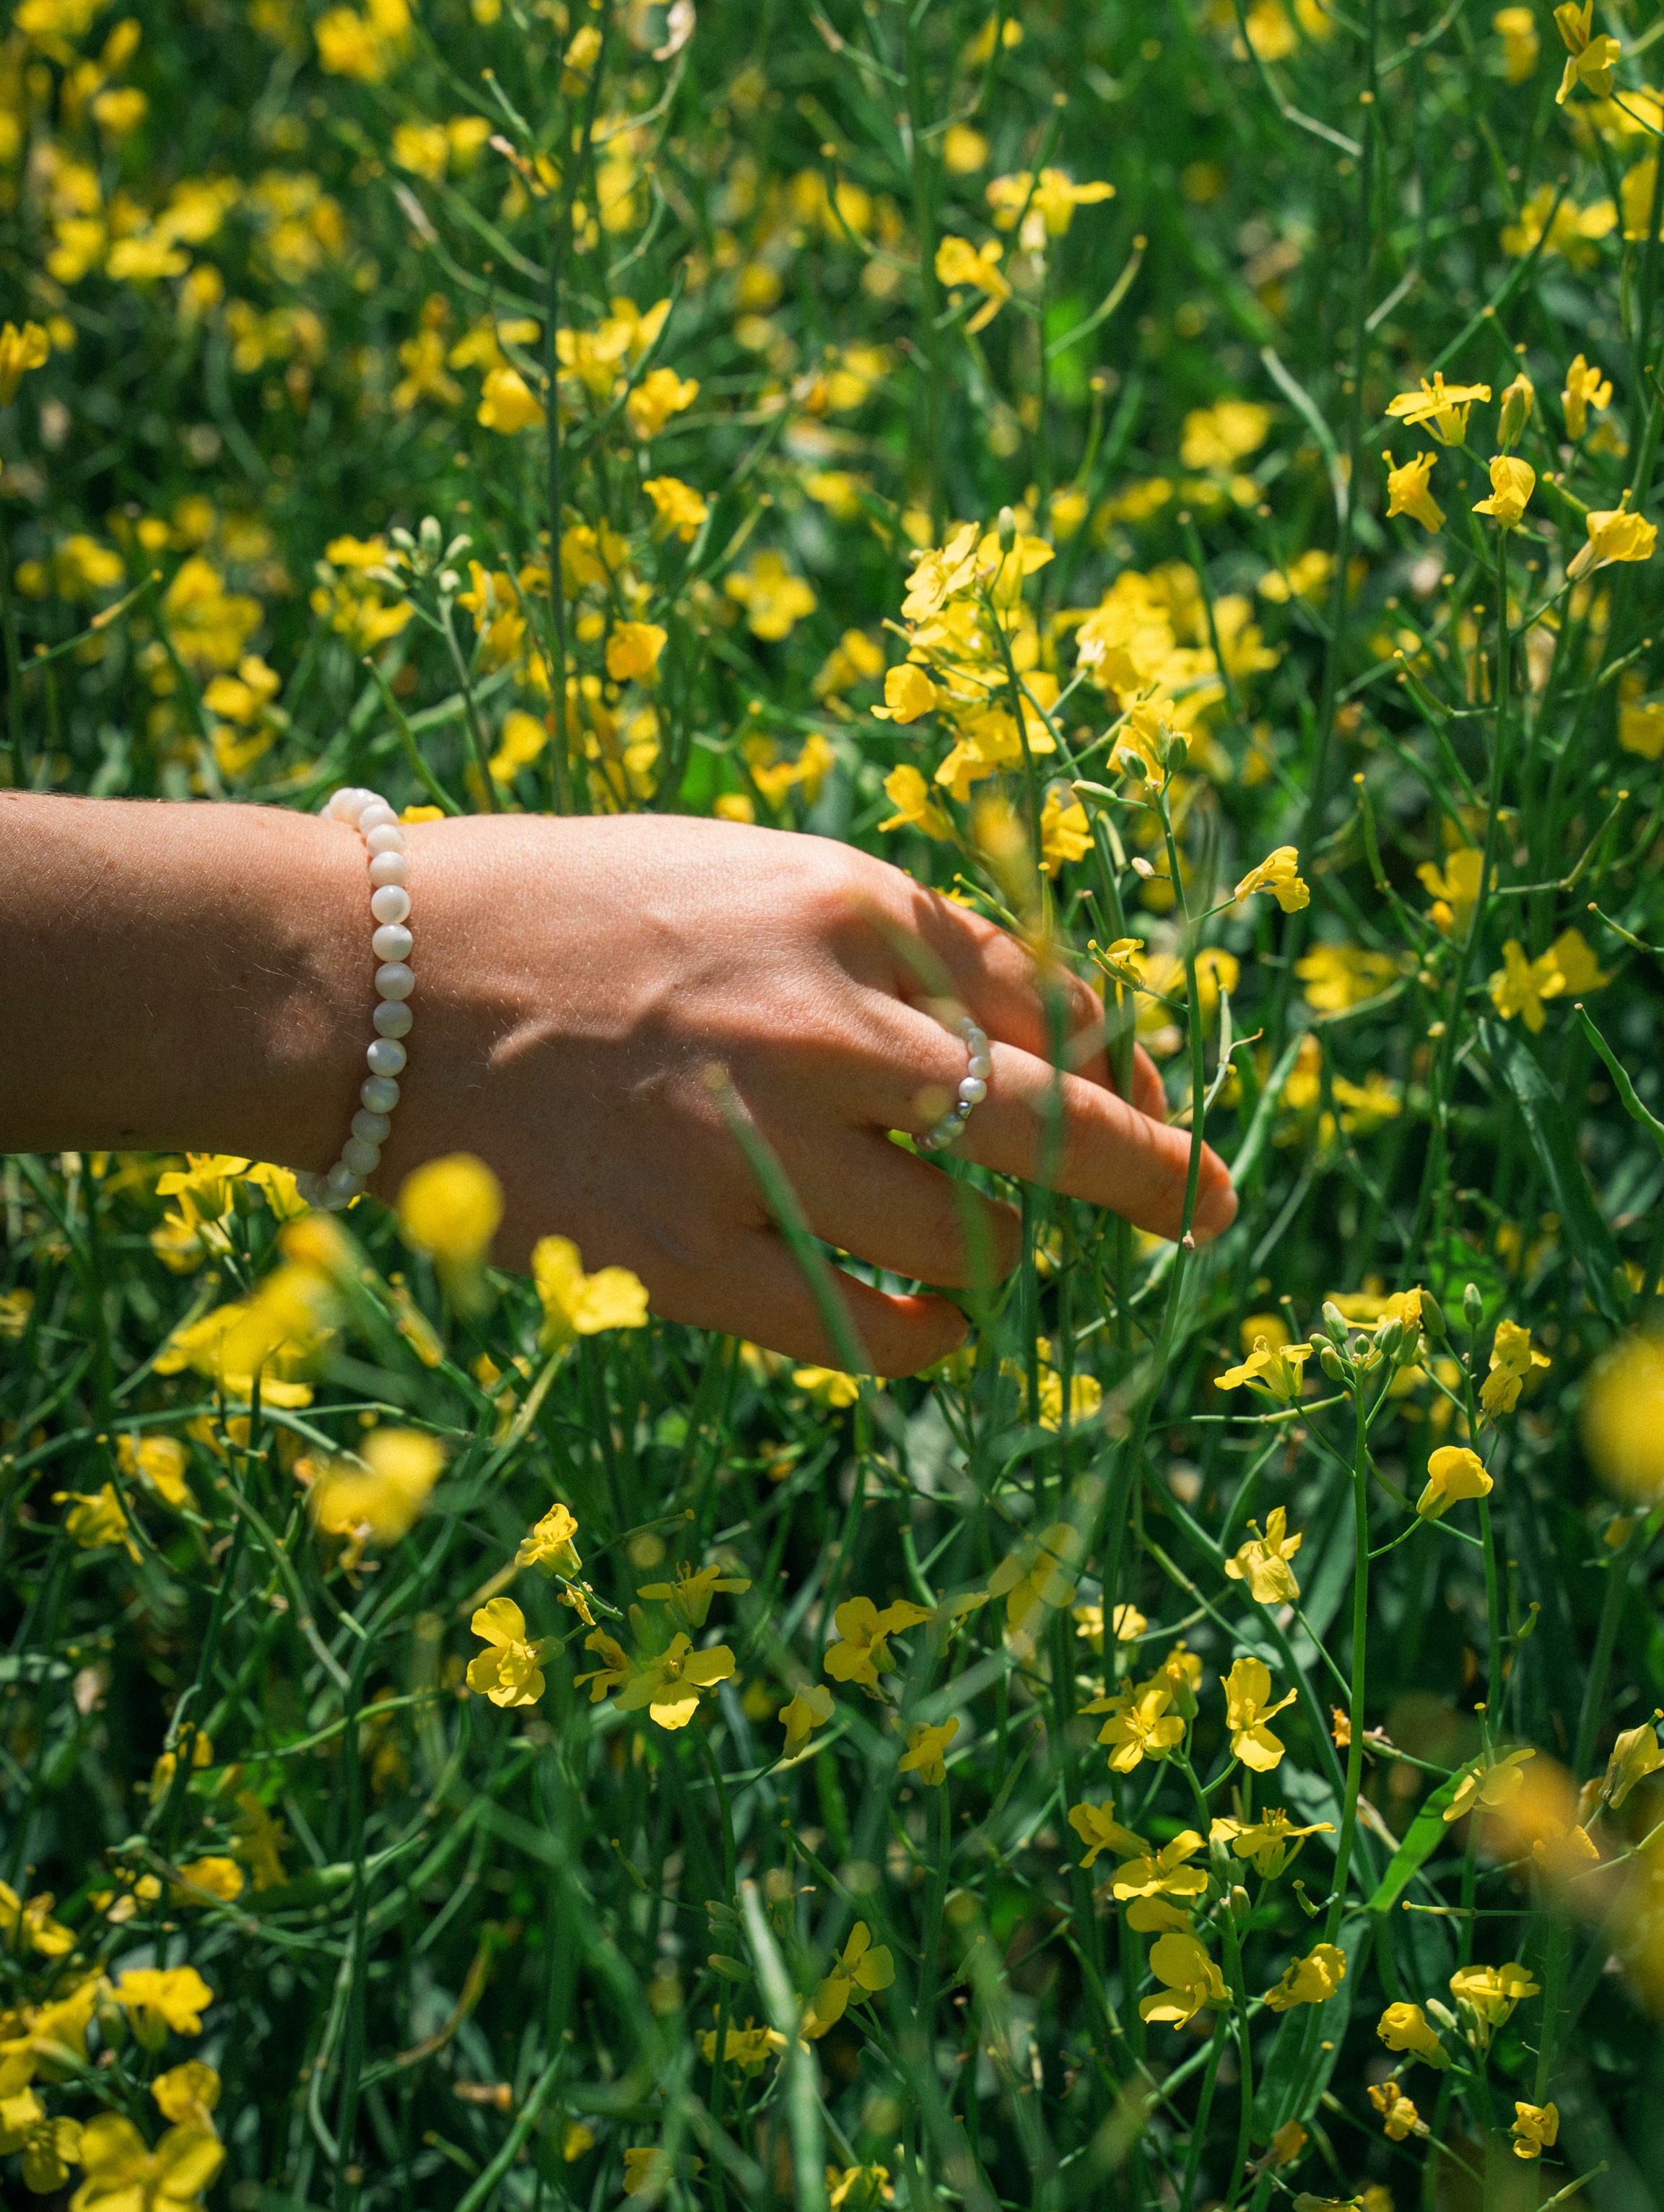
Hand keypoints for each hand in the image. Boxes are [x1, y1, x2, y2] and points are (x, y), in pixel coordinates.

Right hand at [387, 813, 1235, 1369]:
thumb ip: (876, 947)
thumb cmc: (558, 909)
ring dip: (1002, 1262)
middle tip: (1208, 1208)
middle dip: (1156, 1176)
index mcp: (847, 902)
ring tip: (981, 1266)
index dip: (1113, 1062)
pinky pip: (868, 1332)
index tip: (1137, 1097)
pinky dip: (924, 1339)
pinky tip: (929, 1332)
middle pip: (1057, 1127)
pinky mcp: (690, 1260)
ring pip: (974, 1245)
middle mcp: (830, 1022)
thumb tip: (1023, 1044)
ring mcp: (761, 1148)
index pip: (1043, 998)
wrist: (371, 984)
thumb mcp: (738, 872)